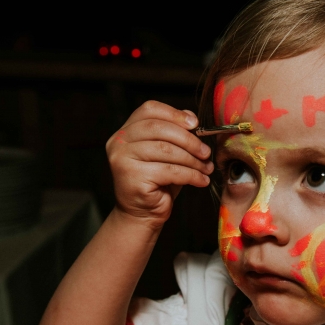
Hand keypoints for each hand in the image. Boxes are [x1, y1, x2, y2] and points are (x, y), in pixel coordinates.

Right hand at [106, 101, 212, 227]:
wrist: (142, 214)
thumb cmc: (157, 183)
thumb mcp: (167, 154)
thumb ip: (174, 133)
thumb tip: (191, 117)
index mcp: (125, 131)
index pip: (149, 110)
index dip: (174, 114)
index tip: (195, 124)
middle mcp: (119, 142)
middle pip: (159, 129)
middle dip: (188, 140)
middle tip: (205, 151)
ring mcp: (122, 159)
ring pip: (166, 150)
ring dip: (192, 160)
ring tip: (205, 168)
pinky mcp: (132, 177)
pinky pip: (170, 170)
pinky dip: (191, 175)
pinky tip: (200, 180)